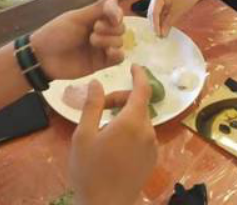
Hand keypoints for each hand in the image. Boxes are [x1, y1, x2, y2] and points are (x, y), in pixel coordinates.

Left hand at [32, 0, 125, 80]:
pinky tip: (107, 52)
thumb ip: (98, 7)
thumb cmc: (56, 33)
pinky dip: (117, 54)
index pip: (115, 13)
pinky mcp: (101, 63)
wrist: (42, 57)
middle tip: (94, 29)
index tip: (114, 16)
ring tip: (92, 41)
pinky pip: (119, 58)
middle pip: (120, 28)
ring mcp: (101, 47)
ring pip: (120, 42)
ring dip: (109, 40)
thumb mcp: (77, 18)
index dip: (117, 13)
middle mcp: (101, 32)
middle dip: (110, 28)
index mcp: (94, 18)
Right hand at [71, 65, 157, 204]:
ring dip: (125, 117)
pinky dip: (131, 131)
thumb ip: (92, 106)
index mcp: (133, 121)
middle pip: (138, 105)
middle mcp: (148, 131)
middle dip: (120, 100)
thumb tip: (97, 83)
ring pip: (140, 121)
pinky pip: (143, 136)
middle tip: (99, 108)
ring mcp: (152, 147)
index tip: (134, 66)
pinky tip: (113, 144)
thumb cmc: (90, 170)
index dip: (139, 75)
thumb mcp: (83, 135)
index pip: (142, 89)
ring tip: (102, 130)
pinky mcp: (152, 160)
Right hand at [148, 0, 205, 37]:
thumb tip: (162, 34)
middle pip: (152, 13)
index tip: (158, 34)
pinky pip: (159, 12)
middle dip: (156, 25)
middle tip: (159, 36)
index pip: (154, 12)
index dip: (155, 25)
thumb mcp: (177, 12)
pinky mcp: (161, 1)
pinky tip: (164, 27)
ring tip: (162, 33)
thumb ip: (168, 23)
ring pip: (155, 14)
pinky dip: (161, 20)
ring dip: (158, 23)